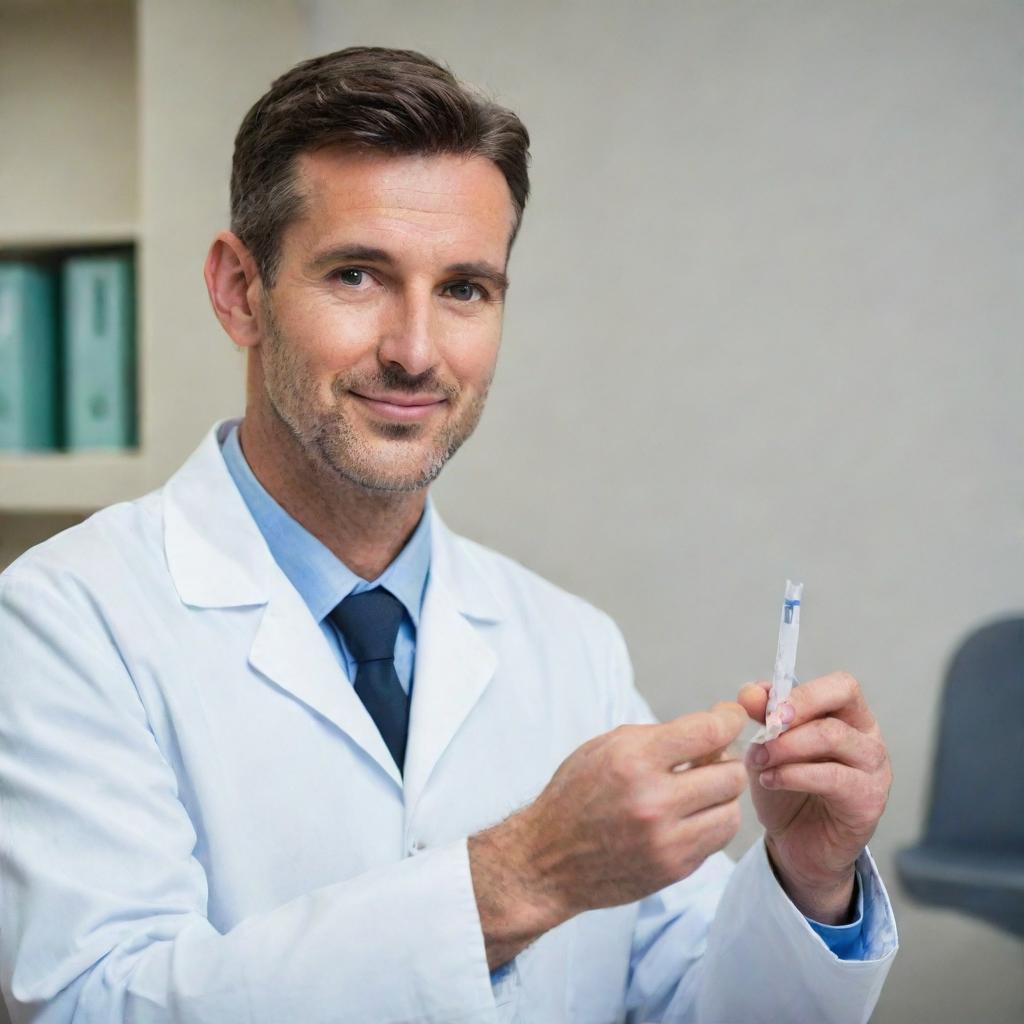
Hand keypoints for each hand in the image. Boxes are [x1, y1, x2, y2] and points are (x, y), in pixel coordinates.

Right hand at [469, 702, 747, 968]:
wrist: (548, 859)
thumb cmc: (576, 795)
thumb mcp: (606, 747)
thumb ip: (660, 737)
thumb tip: (715, 726)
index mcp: (633, 760)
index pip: (708, 732)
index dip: (728, 719)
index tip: (729, 717)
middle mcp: (653, 801)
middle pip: (730, 773)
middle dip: (724, 761)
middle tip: (707, 760)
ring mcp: (666, 840)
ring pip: (732, 810)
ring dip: (720, 796)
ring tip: (697, 791)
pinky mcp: (675, 868)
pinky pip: (718, 838)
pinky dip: (710, 822)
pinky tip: (687, 816)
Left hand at [737, 672, 891, 921]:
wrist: (795, 844)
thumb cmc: (786, 788)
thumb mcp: (768, 746)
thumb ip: (763, 717)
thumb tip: (751, 691)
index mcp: (848, 717)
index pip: (841, 685)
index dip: (803, 692)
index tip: (766, 707)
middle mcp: (868, 738)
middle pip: (839, 706)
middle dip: (793, 713)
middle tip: (762, 731)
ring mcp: (874, 770)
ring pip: (834, 737)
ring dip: (787, 745)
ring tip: (757, 759)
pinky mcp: (868, 801)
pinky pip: (832, 777)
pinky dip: (793, 774)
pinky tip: (770, 780)